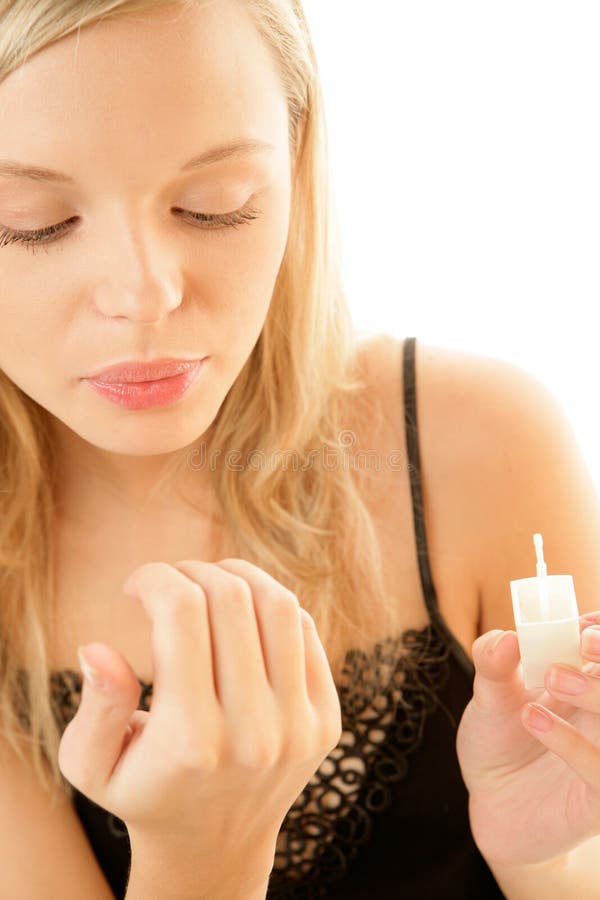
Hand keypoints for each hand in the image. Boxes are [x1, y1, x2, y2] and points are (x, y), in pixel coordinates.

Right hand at [58, 558, 342, 877]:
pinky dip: (270, 606)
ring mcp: (299, 726)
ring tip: (209, 582)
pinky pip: (305, 632)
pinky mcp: (326, 721)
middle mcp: (253, 733)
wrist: (214, 848)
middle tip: (170, 581)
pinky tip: (243, 616)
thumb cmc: (145, 792)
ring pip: (278, 605)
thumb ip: (94, 708)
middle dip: (191, 570)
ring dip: (238, 575)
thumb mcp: (93, 766)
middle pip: (231, 599)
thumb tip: (98, 648)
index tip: (134, 586)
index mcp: (190, 740)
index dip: (154, 578)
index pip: (181, 614)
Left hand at [456, 612, 599, 867]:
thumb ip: (493, 661)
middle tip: (583, 643)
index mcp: (590, 681)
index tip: (586, 624)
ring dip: (598, 694)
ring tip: (550, 678)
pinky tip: (535, 720)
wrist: (491, 803)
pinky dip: (575, 744)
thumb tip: (507, 637)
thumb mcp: (489, 695)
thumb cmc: (500, 740)